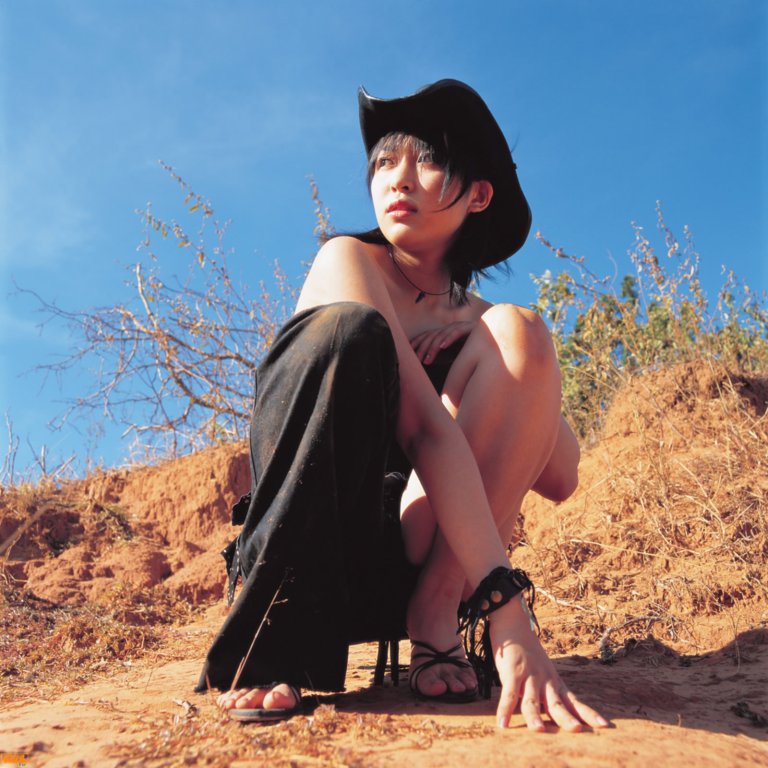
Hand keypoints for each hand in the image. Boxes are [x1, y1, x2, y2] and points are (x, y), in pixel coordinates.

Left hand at [410, 321, 475, 363]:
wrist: (495, 340)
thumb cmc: (472, 351)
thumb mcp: (454, 355)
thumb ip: (442, 358)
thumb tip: (427, 367)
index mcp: (444, 334)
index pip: (426, 337)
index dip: (416, 345)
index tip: (408, 356)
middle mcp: (449, 328)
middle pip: (431, 336)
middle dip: (422, 349)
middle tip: (417, 362)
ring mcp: (458, 327)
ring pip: (441, 335)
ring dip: (433, 348)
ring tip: (427, 360)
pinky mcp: (469, 328)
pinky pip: (457, 332)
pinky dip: (449, 339)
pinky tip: (443, 346)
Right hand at [490, 599, 608, 730]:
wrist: (513, 623)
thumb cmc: (527, 651)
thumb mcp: (543, 672)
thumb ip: (547, 692)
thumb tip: (553, 714)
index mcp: (554, 681)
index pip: (574, 701)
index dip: (588, 714)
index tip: (604, 726)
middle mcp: (544, 680)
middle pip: (557, 704)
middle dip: (567, 718)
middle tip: (577, 730)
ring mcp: (528, 676)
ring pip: (531, 701)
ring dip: (534, 716)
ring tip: (538, 730)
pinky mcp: (511, 672)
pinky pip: (508, 694)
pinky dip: (504, 710)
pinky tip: (502, 724)